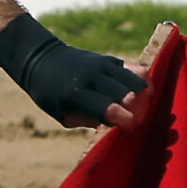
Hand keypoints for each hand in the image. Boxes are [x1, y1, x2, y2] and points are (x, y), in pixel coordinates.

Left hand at [0, 15, 144, 129]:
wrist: (41, 59)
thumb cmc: (50, 94)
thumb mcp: (61, 113)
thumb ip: (87, 120)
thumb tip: (116, 124)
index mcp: (75, 94)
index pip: (109, 108)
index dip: (126, 121)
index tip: (130, 128)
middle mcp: (91, 77)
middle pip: (128, 95)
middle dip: (138, 112)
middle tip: (135, 120)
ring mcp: (102, 65)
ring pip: (137, 80)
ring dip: (144, 97)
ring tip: (139, 107)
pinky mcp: (110, 59)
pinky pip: (137, 69)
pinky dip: (145, 83)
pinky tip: (143, 94)